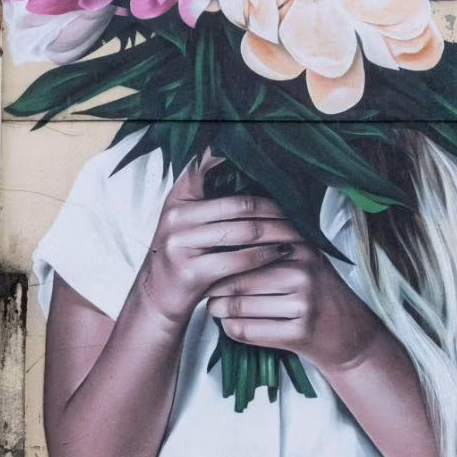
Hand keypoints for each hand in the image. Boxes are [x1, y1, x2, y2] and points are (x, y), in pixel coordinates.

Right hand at [133, 151, 304, 325]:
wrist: (157, 296)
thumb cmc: (184, 255)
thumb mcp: (187, 220)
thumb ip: (210, 198)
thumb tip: (257, 174)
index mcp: (177, 198)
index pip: (206, 167)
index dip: (235, 160)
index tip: (269, 163)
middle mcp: (176, 216)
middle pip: (240, 205)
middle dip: (275, 209)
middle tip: (299, 212)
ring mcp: (180, 244)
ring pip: (244, 231)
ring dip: (277, 232)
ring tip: (297, 232)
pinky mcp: (191, 271)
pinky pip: (240, 259)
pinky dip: (266, 255)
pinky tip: (282, 252)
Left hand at [206, 243, 384, 373]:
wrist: (351, 337)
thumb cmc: (316, 295)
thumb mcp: (302, 260)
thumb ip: (268, 246)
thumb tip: (216, 239)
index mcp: (300, 246)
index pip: (244, 248)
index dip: (220, 258)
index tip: (207, 263)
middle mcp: (303, 272)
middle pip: (236, 279)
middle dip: (213, 288)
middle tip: (206, 291)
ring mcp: (303, 304)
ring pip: (238, 306)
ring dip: (218, 310)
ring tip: (216, 307)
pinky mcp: (299, 334)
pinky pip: (247, 330)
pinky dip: (231, 329)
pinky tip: (232, 324)